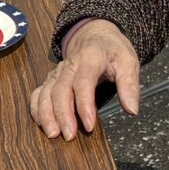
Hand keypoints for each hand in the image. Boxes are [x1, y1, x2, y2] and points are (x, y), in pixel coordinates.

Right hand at [29, 19, 141, 138]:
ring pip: (46, 92)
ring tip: (53, 133)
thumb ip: (130, 86)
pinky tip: (41, 123)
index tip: (89, 126)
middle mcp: (69, 65)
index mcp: (90, 58)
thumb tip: (132, 110)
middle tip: (69, 136)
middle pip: (60, 90)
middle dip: (62, 114)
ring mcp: (58, 72)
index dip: (84, 105)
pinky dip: (36, 108)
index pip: (83, 83)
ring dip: (46, 114)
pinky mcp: (51, 79)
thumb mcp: (128, 62)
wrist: (94, 33)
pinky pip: (38, 93)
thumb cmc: (111, 49)